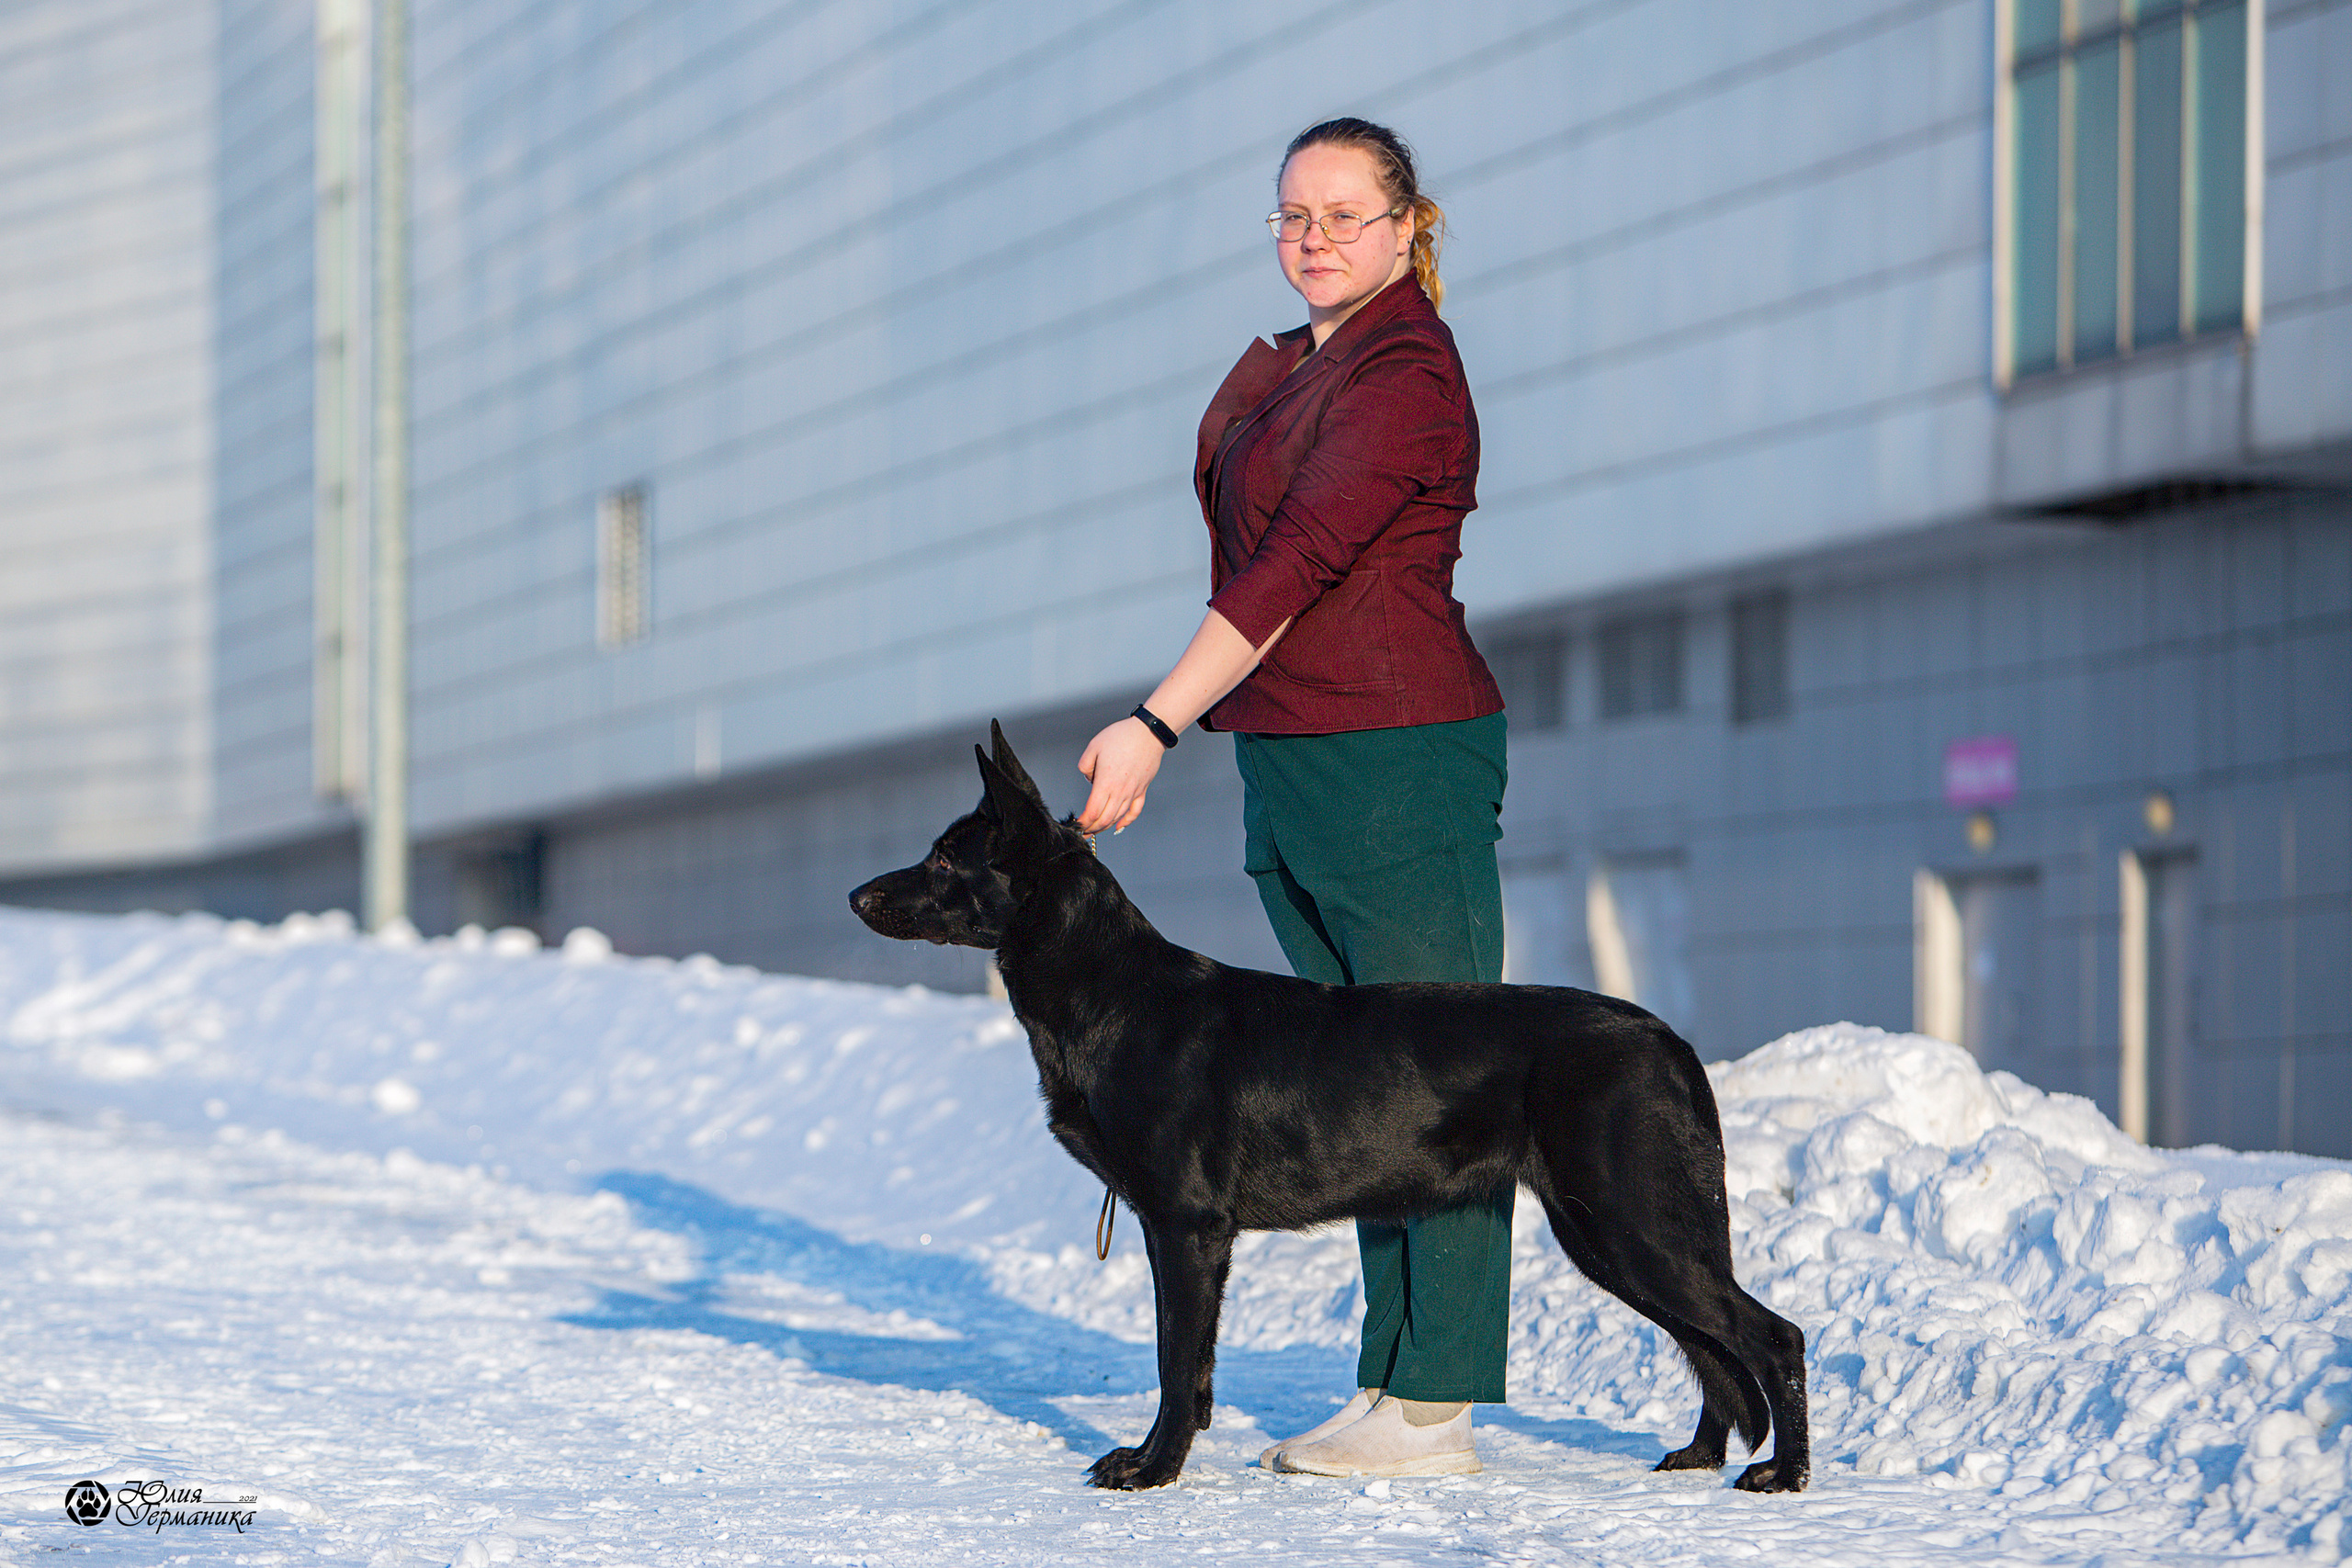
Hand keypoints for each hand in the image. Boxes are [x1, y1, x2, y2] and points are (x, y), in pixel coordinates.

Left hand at [1076, 718, 1165, 833]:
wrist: (1148, 733)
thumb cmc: (1123, 737)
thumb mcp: (1094, 746)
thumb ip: (1085, 765)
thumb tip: (1088, 778)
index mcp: (1106, 782)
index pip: (1093, 811)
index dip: (1084, 822)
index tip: (1077, 825)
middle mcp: (1120, 791)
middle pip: (1104, 819)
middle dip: (1093, 828)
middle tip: (1084, 831)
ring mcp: (1132, 792)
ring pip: (1118, 817)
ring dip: (1106, 827)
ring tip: (1096, 830)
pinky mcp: (1142, 789)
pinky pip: (1134, 811)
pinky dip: (1126, 821)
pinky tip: (1119, 826)